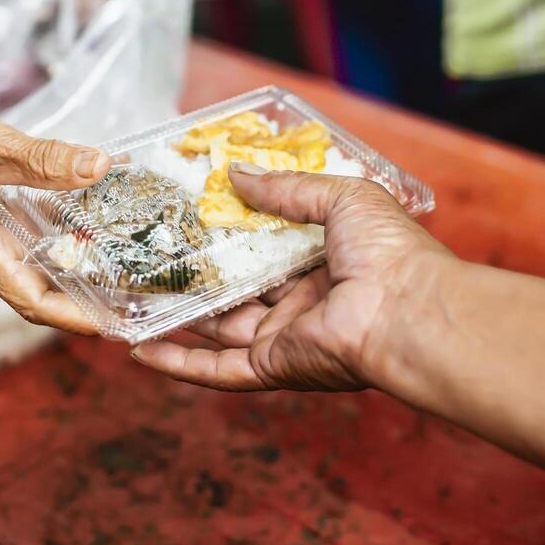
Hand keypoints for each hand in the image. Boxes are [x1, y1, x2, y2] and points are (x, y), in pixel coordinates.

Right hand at [0, 88, 109, 331]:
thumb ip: (45, 160)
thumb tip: (98, 166)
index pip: (32, 301)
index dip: (76, 316)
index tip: (114, 323)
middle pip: (38, 292)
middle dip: (83, 301)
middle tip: (130, 302)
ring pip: (35, 264)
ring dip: (76, 268)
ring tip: (123, 271)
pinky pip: (28, 236)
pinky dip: (61, 232)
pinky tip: (92, 218)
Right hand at [132, 164, 451, 390]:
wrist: (410, 311)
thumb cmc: (390, 251)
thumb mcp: (341, 196)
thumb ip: (286, 188)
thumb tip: (236, 174)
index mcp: (327, 262)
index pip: (271, 248)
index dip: (233, 233)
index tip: (194, 215)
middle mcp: (305, 302)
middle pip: (239, 290)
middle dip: (198, 275)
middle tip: (154, 256)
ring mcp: (288, 336)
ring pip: (221, 328)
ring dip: (178, 316)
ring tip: (134, 297)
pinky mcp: (275, 365)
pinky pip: (218, 370)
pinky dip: (180, 366)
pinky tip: (141, 352)